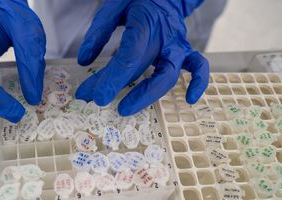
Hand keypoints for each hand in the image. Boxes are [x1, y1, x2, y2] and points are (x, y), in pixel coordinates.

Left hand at [76, 0, 208, 115]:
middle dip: (120, 88)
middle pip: (143, 69)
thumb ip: (98, 32)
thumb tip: (84, 61)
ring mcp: (177, 45)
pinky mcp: (185, 50)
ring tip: (126, 109)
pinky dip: (197, 83)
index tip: (96, 95)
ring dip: (148, 95)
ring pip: (169, 75)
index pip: (129, 57)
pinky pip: (198, 67)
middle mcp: (164, 37)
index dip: (112, 78)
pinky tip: (189, 99)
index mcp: (145, 23)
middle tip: (99, 102)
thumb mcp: (114, 6)